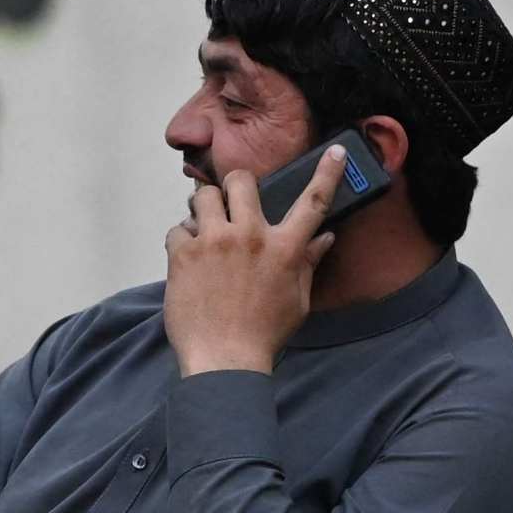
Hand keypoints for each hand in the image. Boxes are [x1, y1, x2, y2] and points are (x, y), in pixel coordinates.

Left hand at [163, 146, 340, 374]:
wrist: (223, 361)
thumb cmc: (263, 336)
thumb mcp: (297, 301)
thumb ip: (308, 263)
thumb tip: (325, 238)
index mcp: (284, 249)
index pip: (313, 202)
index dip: (327, 173)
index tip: (335, 152)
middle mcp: (250, 237)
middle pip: (241, 181)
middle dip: (235, 186)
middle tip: (230, 203)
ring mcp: (214, 242)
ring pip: (203, 196)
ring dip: (204, 209)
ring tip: (204, 230)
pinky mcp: (183, 254)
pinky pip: (177, 229)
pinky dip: (181, 241)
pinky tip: (188, 261)